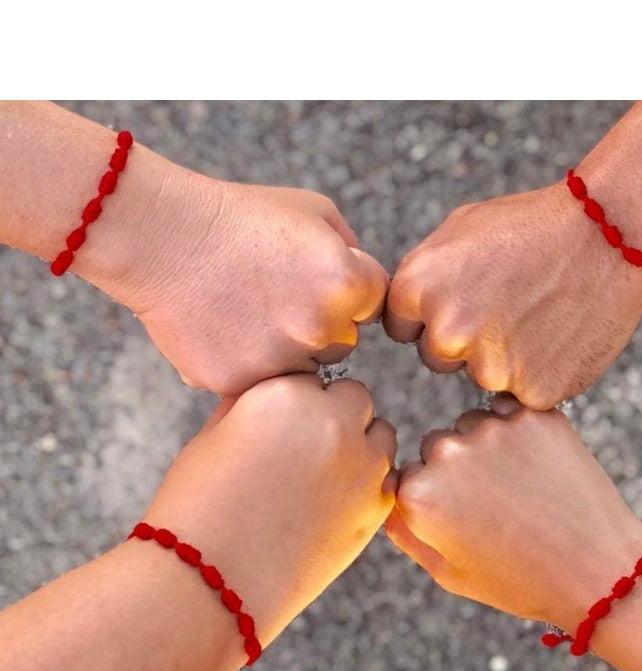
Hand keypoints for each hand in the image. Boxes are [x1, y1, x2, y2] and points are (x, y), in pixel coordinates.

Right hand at [80, 164, 388, 395]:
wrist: (163, 236)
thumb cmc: (240, 216)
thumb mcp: (314, 211)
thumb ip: (352, 250)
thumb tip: (368, 286)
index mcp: (348, 285)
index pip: (374, 303)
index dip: (346, 287)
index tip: (312, 275)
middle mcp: (321, 330)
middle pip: (342, 342)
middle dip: (319, 324)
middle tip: (276, 295)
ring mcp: (281, 363)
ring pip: (302, 369)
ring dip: (285, 350)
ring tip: (247, 312)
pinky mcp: (240, 384)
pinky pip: (260, 383)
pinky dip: (246, 364)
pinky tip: (224, 330)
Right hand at [143, 374, 396, 647]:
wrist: (209, 583)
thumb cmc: (197, 507)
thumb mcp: (214, 435)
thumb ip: (255, 402)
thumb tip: (279, 389)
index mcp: (287, 393)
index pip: (315, 376)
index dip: (299, 400)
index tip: (283, 425)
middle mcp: (333, 421)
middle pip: (355, 398)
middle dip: (336, 415)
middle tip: (304, 450)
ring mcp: (361, 465)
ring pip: (379, 435)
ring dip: (359, 446)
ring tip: (319, 479)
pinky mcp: (377, 507)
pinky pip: (387, 478)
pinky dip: (368, 484)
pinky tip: (332, 504)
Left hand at [384, 185, 641, 408]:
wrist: (609, 234)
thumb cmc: (531, 226)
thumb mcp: (459, 231)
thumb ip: (421, 277)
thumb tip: (402, 315)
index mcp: (416, 289)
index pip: (403, 327)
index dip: (434, 313)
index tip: (467, 294)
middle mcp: (446, 332)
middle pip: (438, 358)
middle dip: (463, 340)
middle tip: (507, 303)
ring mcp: (490, 367)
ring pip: (480, 377)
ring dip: (501, 358)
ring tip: (537, 315)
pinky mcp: (532, 390)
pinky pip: (521, 391)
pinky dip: (537, 372)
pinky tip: (556, 336)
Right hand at [385, 393, 641, 631]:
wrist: (599, 571)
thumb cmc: (520, 580)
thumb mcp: (447, 572)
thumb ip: (403, 529)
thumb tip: (388, 491)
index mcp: (419, 495)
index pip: (406, 476)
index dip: (432, 499)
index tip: (461, 517)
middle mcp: (448, 453)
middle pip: (436, 446)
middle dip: (456, 469)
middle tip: (496, 506)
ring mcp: (492, 429)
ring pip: (472, 426)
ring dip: (487, 447)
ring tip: (522, 490)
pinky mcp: (532, 415)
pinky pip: (509, 411)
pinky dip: (517, 431)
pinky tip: (537, 467)